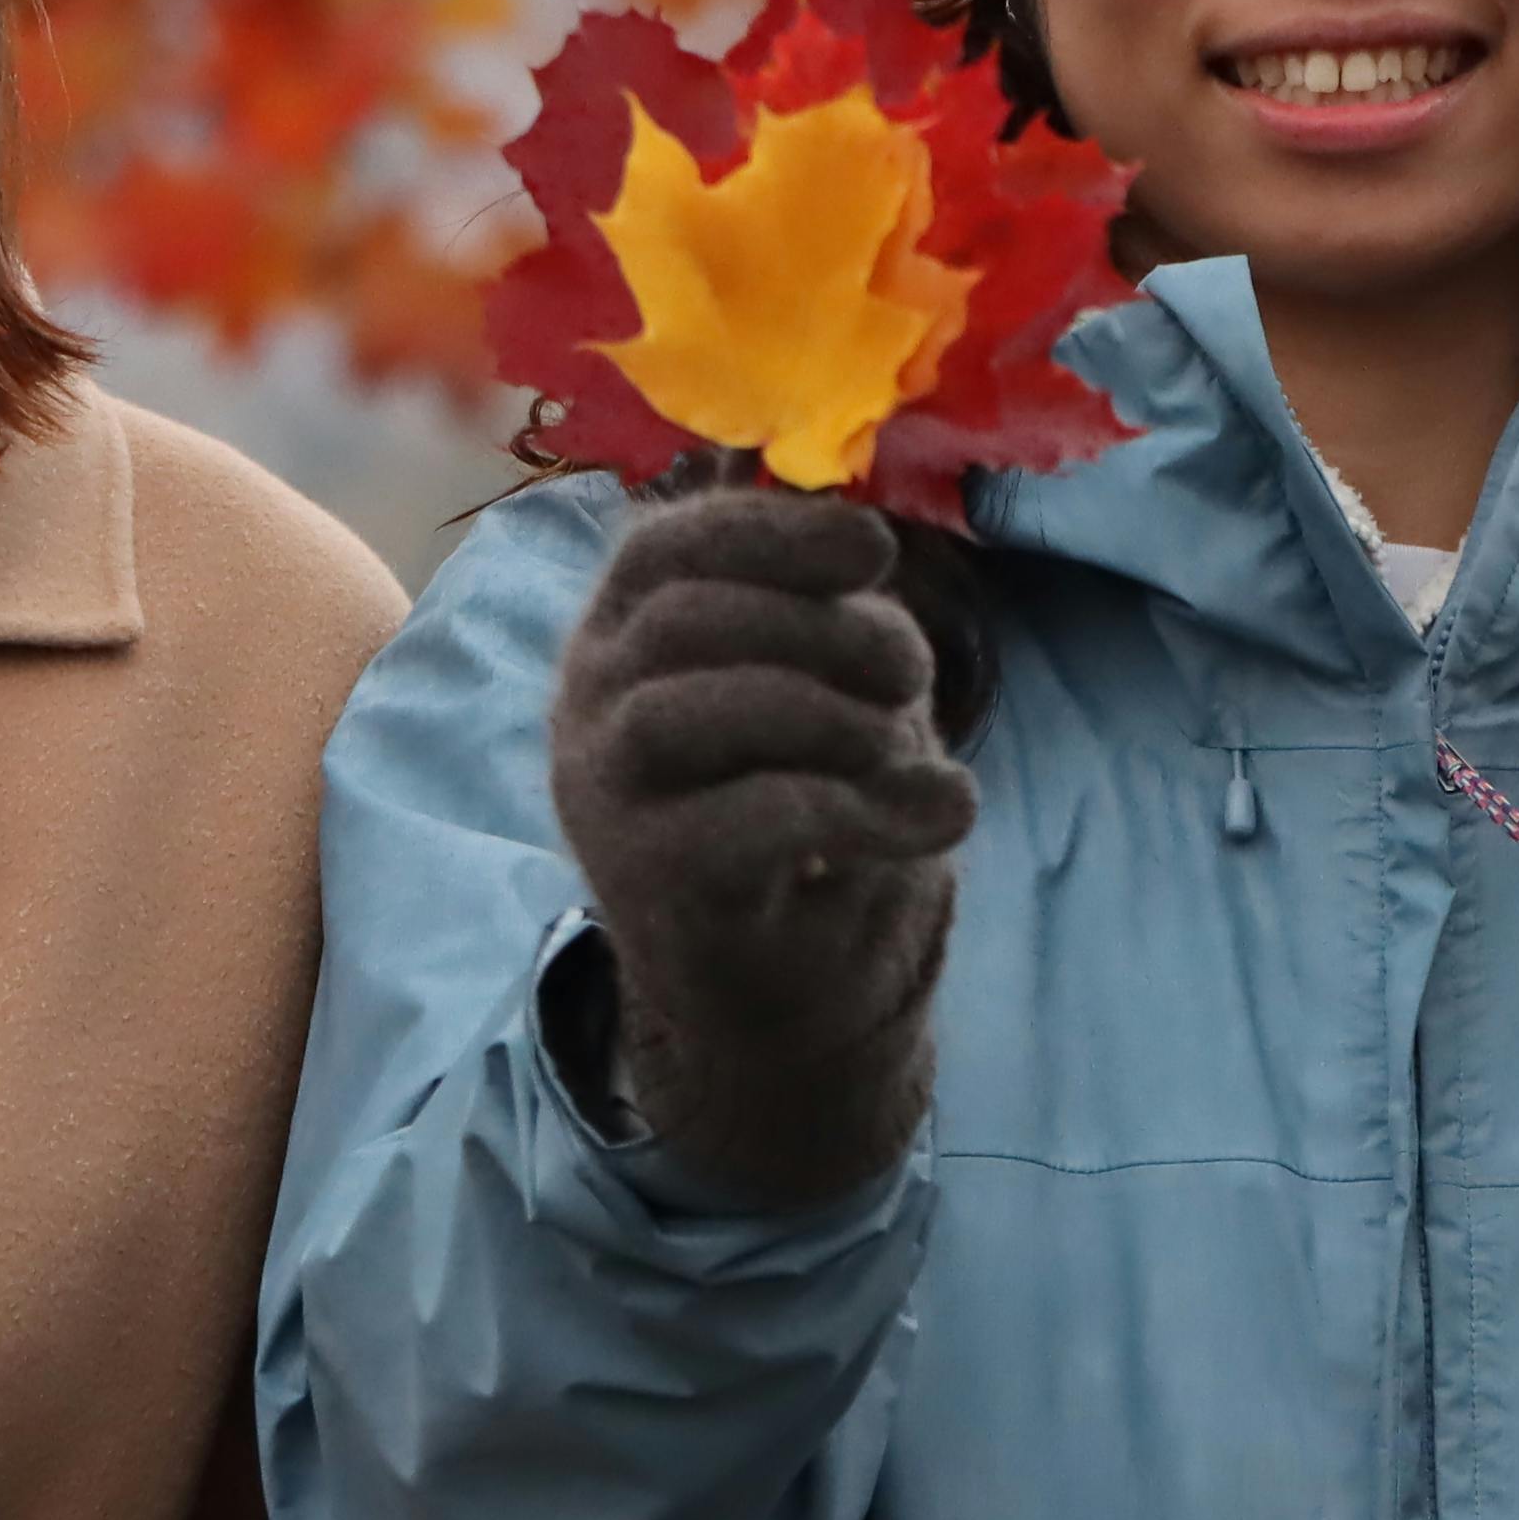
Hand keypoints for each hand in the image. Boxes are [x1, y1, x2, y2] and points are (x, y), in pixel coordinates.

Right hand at [545, 486, 975, 1209]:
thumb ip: (838, 626)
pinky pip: (745, 818)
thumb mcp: (825, 691)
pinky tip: (930, 817)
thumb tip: (882, 582)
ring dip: (826, 714)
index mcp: (624, 632)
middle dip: (822, 628)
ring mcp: (603, 793)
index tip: (875, 549)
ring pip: (685, 709)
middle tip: (911, 674)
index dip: (771, 532)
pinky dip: (854, 807)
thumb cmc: (799, 809)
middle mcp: (588, 701)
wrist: (778, 988)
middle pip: (682, 618)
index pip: (662, 547)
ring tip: (905, 747)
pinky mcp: (647, 878)